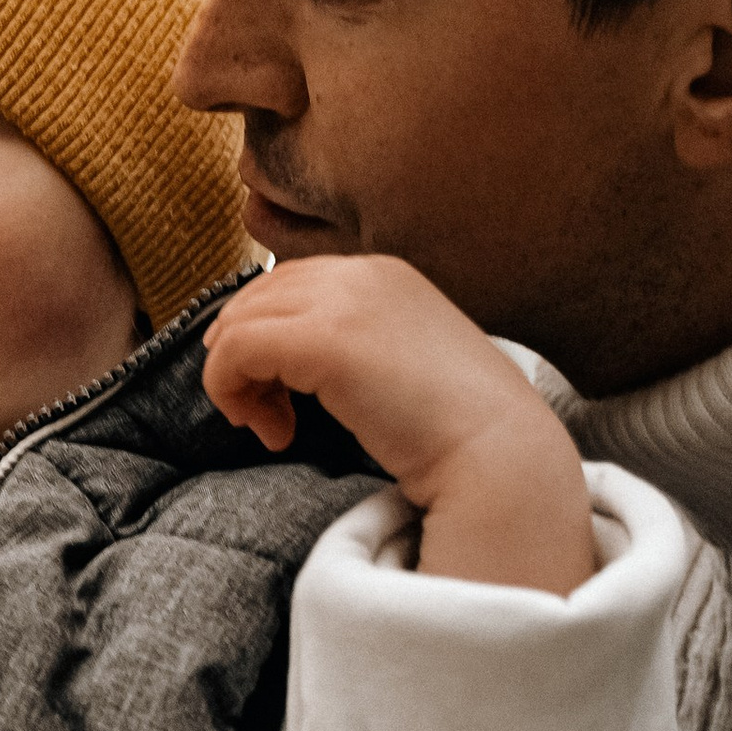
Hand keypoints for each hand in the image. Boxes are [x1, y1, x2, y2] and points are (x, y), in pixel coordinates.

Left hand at [203, 256, 592, 594]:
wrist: (502, 457)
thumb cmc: (460, 431)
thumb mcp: (404, 364)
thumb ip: (357, 346)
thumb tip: (291, 363)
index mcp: (386, 275)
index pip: (290, 283)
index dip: (265, 335)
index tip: (276, 393)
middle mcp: (363, 273)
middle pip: (257, 296)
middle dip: (244, 356)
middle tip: (265, 414)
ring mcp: (344, 300)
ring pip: (237, 321)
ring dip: (237, 379)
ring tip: (271, 427)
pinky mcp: (324, 339)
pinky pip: (234, 350)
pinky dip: (230, 390)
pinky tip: (273, 432)